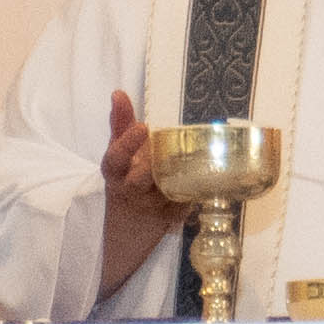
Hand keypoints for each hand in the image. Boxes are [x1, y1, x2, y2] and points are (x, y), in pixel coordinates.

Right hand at [100, 85, 181, 288]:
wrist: (121, 230)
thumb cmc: (123, 181)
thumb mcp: (117, 156)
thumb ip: (119, 125)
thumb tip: (119, 93)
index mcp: (114, 173)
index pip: (115, 158)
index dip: (127, 143)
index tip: (142, 126)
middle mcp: (130, 192)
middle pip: (141, 179)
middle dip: (154, 165)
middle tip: (169, 149)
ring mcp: (150, 208)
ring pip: (167, 191)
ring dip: (181, 177)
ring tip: (198, 158)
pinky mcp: (169, 220)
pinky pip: (185, 203)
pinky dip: (195, 192)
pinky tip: (209, 178)